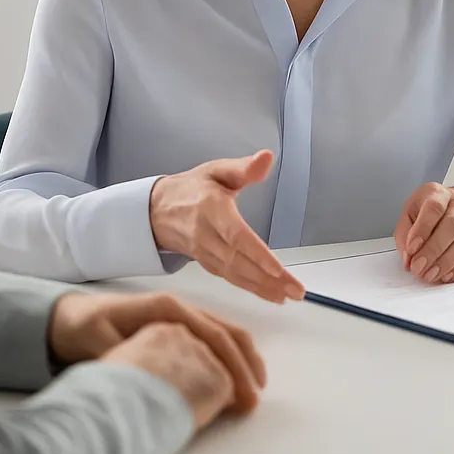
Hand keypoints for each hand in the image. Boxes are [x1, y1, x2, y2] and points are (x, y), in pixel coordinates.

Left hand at [48, 291, 265, 416]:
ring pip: (223, 332)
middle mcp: (178, 308)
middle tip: (257, 392)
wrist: (68, 317)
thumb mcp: (98, 341)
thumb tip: (149, 372)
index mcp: (165, 308)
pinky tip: (234, 375)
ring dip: (242, 357)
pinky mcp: (175, 326)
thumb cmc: (82, 327)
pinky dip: (228, 355)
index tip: (245, 388)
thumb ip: (125, 353)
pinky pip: (211, 337)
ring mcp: (179, 316)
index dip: (232, 362)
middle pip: (225, 330)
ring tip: (254, 386)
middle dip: (246, 361)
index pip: (211, 334)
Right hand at [149, 151, 305, 303]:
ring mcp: (204, 252)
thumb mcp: (217, 170)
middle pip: (238, 261)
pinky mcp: (205, 263)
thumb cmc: (192, 188)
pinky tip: (270, 294)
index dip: (257, 254)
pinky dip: (251, 288)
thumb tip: (266, 157)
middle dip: (268, 279)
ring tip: (287, 295)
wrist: (157, 210)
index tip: (278, 268)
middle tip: (295, 290)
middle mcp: (206, 234)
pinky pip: (230, 278)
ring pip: (235, 274)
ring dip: (262, 288)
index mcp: (211, 209)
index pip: (236, 236)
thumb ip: (244, 168)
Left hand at [393, 183, 453, 283]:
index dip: (422, 228)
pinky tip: (444, 276)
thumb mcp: (412, 211)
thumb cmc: (434, 211)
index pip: (434, 207)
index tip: (412, 248)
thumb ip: (404, 233)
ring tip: (429, 275)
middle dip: (433, 249)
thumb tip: (408, 257)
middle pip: (452, 225)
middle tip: (418, 267)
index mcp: (439, 194)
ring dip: (445, 263)